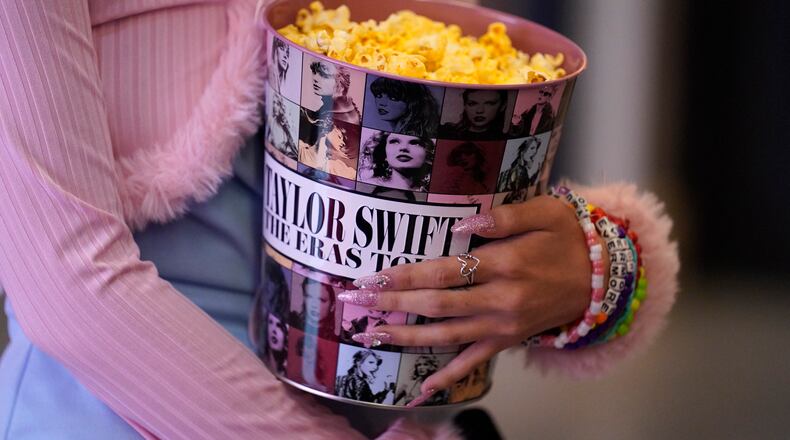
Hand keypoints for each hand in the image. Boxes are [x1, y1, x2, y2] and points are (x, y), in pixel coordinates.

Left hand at [337, 196, 606, 403]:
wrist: (603, 276)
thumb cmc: (568, 237)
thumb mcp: (543, 212)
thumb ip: (502, 217)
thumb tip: (461, 223)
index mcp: (504, 265)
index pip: (442, 271)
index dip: (405, 275)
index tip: (373, 276)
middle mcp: (500, 300)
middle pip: (435, 304)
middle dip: (392, 303)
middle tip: (356, 300)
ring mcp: (503, 325)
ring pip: (446, 336)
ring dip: (406, 336)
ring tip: (371, 334)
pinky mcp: (508, 340)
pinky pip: (474, 361)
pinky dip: (448, 375)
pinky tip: (422, 386)